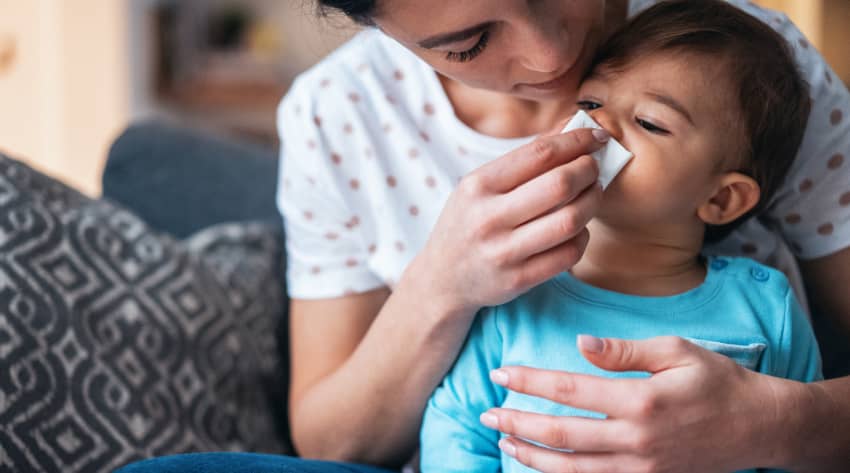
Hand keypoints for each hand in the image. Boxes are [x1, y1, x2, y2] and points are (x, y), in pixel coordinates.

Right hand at [406, 128, 607, 313]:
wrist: (442, 278)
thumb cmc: (467, 223)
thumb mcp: (479, 187)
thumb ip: (521, 162)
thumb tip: (570, 131)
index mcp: (478, 186)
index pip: (540, 154)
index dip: (576, 142)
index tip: (596, 138)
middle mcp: (488, 218)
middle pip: (560, 185)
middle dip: (589, 170)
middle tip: (595, 167)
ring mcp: (503, 252)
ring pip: (570, 221)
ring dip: (592, 202)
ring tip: (592, 194)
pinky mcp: (518, 280)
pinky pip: (568, 254)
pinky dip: (583, 236)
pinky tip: (578, 228)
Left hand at [481, 335, 791, 472]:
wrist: (757, 427)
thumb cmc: (716, 381)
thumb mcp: (676, 351)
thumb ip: (624, 351)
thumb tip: (579, 344)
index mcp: (641, 400)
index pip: (570, 389)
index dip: (530, 381)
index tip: (501, 372)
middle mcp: (636, 439)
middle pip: (561, 433)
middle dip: (518, 422)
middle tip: (487, 412)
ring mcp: (641, 467)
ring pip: (571, 467)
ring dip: (532, 453)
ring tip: (503, 438)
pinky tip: (540, 462)